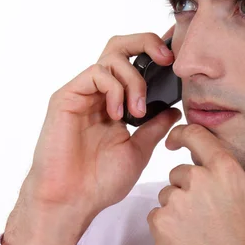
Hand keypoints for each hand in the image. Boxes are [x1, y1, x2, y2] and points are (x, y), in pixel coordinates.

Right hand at [11, 26, 181, 244]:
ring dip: (134, 80)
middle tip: (166, 61)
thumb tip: (175, 109)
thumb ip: (155, 127)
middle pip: (121, 46)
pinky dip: (114, 89)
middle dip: (148, 43)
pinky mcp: (67, 96)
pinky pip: (96, 74)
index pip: (135, 64)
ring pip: (112, 57)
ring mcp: (83, 93)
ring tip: (138, 112)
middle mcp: (99, 93)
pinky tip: (117, 115)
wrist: (72, 200)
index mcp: (116, 103)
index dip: (155, 54)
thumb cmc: (100, 181)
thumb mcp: (139, 151)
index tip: (176, 63)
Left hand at [147, 119, 244, 244]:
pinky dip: (167, 225)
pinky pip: (157, 214)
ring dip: (178, 207)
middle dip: (189, 187)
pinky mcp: (160, 223)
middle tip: (208, 215)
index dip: (181, 135)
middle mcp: (198, 181)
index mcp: (225, 170)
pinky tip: (187, 241)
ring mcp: (177, 202)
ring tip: (200, 231)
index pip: (194, 136)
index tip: (175, 141)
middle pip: (180, 172)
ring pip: (167, 194)